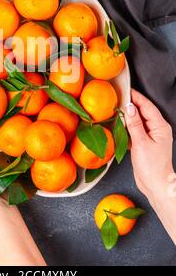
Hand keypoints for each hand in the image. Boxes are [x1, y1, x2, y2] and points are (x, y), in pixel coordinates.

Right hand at [124, 89, 173, 203]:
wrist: (155, 185)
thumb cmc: (152, 167)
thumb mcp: (141, 143)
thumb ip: (134, 124)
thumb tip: (129, 107)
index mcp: (160, 126)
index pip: (147, 106)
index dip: (136, 97)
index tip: (125, 90)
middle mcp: (157, 129)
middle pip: (143, 111)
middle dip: (130, 104)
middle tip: (117, 98)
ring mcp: (151, 135)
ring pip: (138, 120)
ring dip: (128, 116)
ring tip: (115, 110)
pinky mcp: (145, 142)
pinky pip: (135, 129)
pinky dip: (127, 126)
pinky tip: (119, 126)